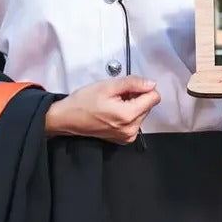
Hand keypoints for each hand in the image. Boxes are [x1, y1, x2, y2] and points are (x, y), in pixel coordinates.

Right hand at [45, 76, 160, 144]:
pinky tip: (113, 110)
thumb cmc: (83, 102)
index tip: (130, 87)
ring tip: (113, 103)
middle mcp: (131, 129)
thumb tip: (151, 83)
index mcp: (128, 116)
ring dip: (132, 104)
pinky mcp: (124, 138)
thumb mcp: (108, 85)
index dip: (144, 88)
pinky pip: (135, 121)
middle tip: (117, 95)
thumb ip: (133, 83)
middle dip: (136, 96)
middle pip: (148, 105)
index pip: (154, 98)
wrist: (67, 118)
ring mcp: (127, 136)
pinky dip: (127, 113)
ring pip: (142, 112)